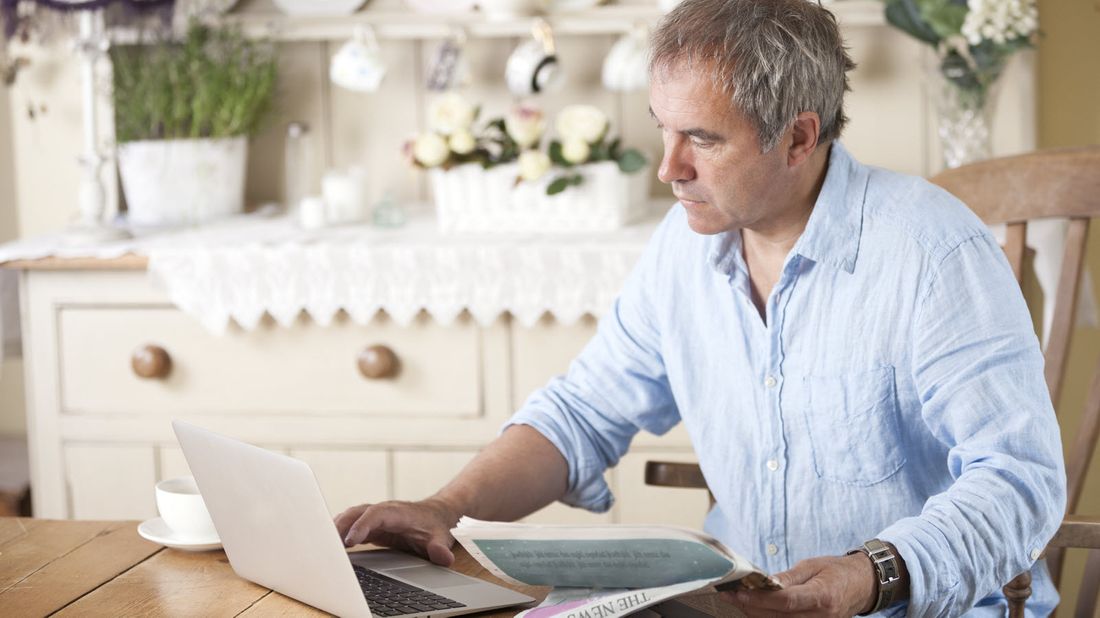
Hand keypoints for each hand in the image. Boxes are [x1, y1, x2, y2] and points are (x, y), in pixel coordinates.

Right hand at [334, 497, 461, 566]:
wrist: (436, 514)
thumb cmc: (435, 525)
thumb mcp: (441, 537)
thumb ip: (440, 548)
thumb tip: (444, 558)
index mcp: (397, 512)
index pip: (376, 514)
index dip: (362, 525)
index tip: (351, 540)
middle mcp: (383, 511)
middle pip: (357, 512)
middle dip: (341, 525)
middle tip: (327, 543)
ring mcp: (375, 516)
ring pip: (350, 516)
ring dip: (336, 527)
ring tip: (321, 544)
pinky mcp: (370, 524)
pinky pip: (350, 525)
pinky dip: (339, 532)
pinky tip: (328, 545)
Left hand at [719, 553, 874, 616]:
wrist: (863, 586)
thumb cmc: (838, 571)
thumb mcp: (812, 565)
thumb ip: (788, 577)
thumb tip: (763, 581)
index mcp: (822, 596)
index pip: (786, 601)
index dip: (759, 599)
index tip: (738, 592)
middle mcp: (821, 617)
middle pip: (777, 617)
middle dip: (749, 607)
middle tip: (728, 594)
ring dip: (755, 614)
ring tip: (738, 600)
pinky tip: (755, 608)